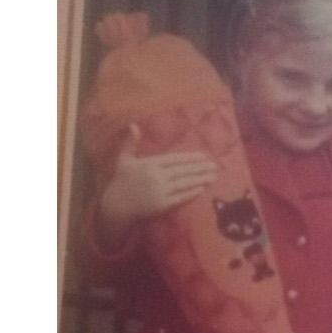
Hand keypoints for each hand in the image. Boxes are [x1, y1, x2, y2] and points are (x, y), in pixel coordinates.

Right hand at [97, 124, 216, 240]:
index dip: (190, 158)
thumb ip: (130, 143)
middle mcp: (156, 176)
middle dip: (200, 168)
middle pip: (183, 171)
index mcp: (149, 164)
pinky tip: (202, 189)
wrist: (116, 207)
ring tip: (213, 176)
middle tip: (215, 166)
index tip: (203, 156)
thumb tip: (133, 125)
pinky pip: (180, 198)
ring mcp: (160, 191)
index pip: (174, 159)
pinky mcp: (162, 205)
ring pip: (184, 183)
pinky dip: (192, 193)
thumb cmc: (120, 182)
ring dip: (200, 180)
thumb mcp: (124, 160)